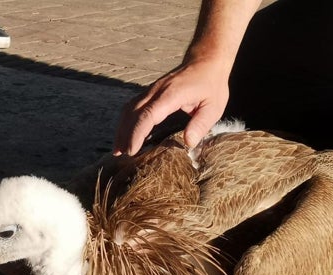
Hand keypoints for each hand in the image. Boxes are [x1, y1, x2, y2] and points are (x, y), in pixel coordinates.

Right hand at [113, 57, 229, 155]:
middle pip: (132, 113)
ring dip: (122, 128)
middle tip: (121, 155)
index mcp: (171, 95)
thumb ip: (201, 124)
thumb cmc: (211, 85)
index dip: (137, 133)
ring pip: (129, 109)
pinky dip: (126, 121)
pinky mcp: (150, 92)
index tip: (132, 150)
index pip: (148, 115)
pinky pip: (133, 106)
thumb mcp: (214, 106)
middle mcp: (157, 91)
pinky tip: (125, 134)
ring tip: (118, 148)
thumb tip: (188, 143)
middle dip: (125, 135)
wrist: (206, 61)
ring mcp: (151, 90)